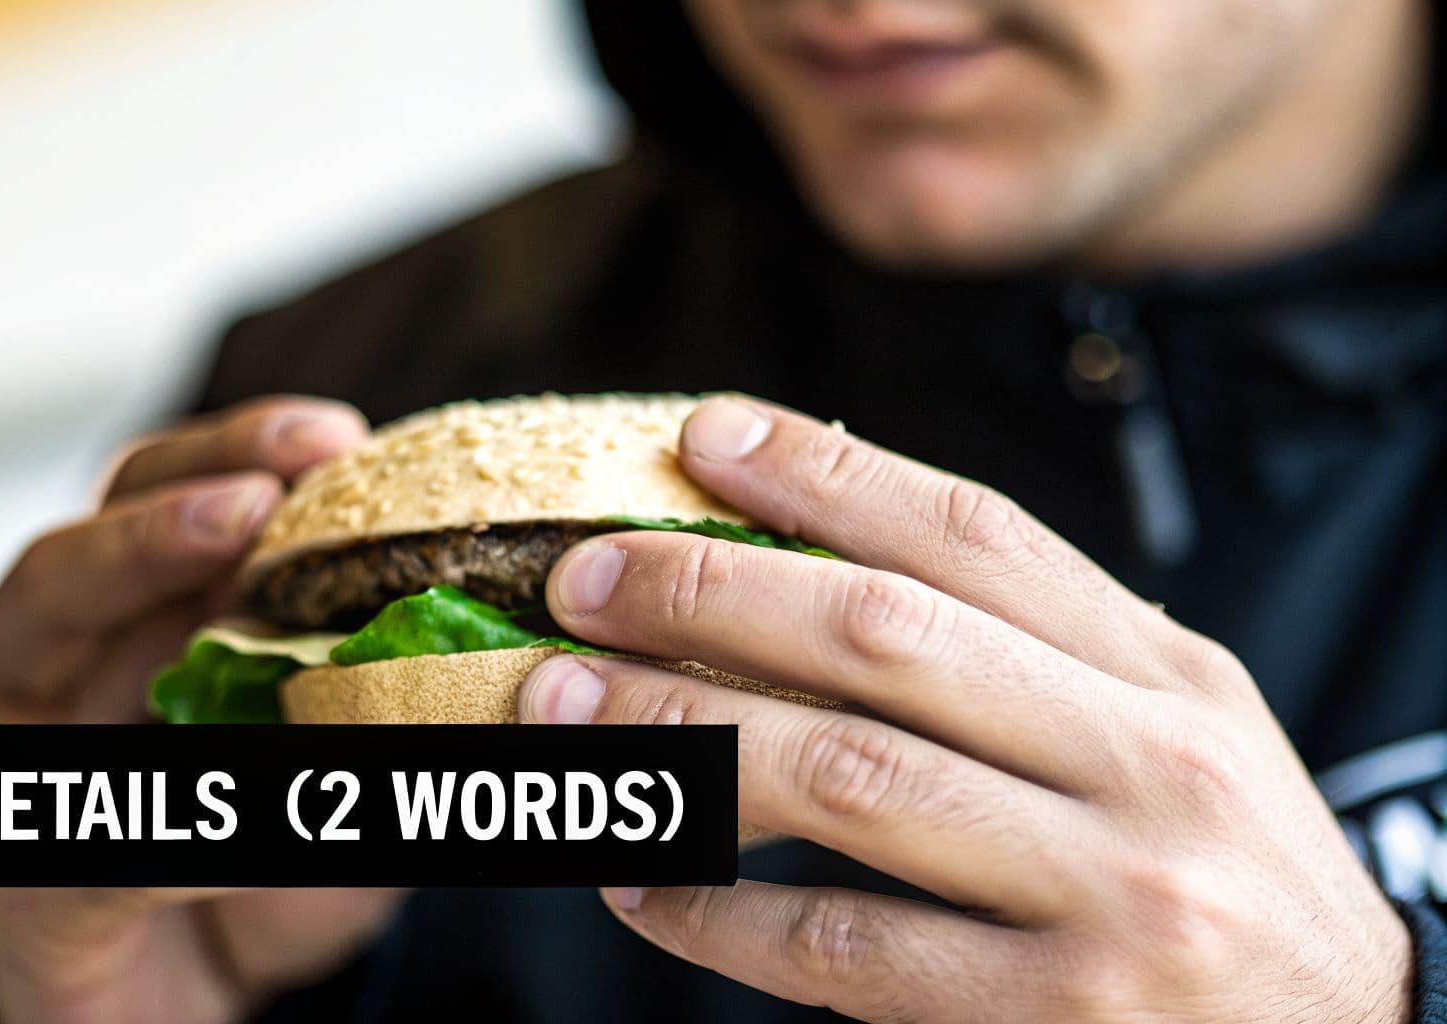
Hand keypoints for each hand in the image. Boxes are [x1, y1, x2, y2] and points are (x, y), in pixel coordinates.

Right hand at [0, 395, 404, 1023]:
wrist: (184, 1002)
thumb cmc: (255, 857)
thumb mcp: (340, 754)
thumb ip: (382, 680)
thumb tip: (518, 625)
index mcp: (131, 614)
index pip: (169, 494)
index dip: (243, 449)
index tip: (336, 435)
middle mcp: (51, 658)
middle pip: (93, 531)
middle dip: (185, 484)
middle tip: (278, 469)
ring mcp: (19, 751)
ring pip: (41, 622)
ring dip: (139, 560)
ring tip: (234, 526)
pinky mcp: (32, 871)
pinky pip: (97, 821)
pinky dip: (180, 798)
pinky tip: (256, 782)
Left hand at [518, 395, 1410, 1022]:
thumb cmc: (1224, 878)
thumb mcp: (1175, 740)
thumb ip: (1036, 659)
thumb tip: (817, 570)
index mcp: (1168, 677)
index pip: (975, 536)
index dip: (826, 474)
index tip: (703, 435)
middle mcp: (1146, 767)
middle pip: (885, 635)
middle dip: (711, 594)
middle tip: (583, 580)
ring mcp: (1109, 898)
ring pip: (845, 776)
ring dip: (677, 734)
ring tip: (562, 711)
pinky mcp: (1055, 1022)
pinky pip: (840, 952)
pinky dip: (715, 912)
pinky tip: (635, 878)